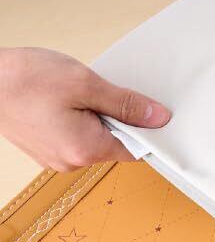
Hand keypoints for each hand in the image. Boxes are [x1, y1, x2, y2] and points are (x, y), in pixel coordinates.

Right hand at [0, 47, 170, 171]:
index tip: (157, 111)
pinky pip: (78, 135)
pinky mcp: (46, 146)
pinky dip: (84, 118)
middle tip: (113, 91)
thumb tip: (158, 118)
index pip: (134, 150)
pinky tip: (73, 98)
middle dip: (122, 118)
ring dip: (101, 116)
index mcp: (84, 150)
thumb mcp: (87, 85)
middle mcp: (70, 161)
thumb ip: (126, 104)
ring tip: (87, 92)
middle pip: (116, 144)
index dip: (149, 131)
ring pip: (96, 138)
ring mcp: (55, 156)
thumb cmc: (28, 80)